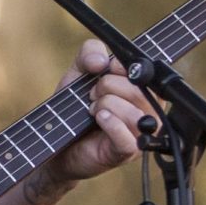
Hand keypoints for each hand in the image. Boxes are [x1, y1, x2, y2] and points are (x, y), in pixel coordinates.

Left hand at [46, 39, 161, 185]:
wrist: (56, 137)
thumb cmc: (75, 105)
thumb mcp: (80, 71)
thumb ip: (90, 53)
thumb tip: (101, 62)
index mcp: (144, 89)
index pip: (147, 72)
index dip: (120, 67)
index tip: (104, 70)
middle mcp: (149, 111)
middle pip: (139, 91)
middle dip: (107, 86)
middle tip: (92, 95)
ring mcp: (140, 133)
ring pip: (134, 114)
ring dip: (106, 106)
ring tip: (93, 110)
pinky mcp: (127, 151)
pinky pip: (128, 137)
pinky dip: (110, 123)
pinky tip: (98, 119)